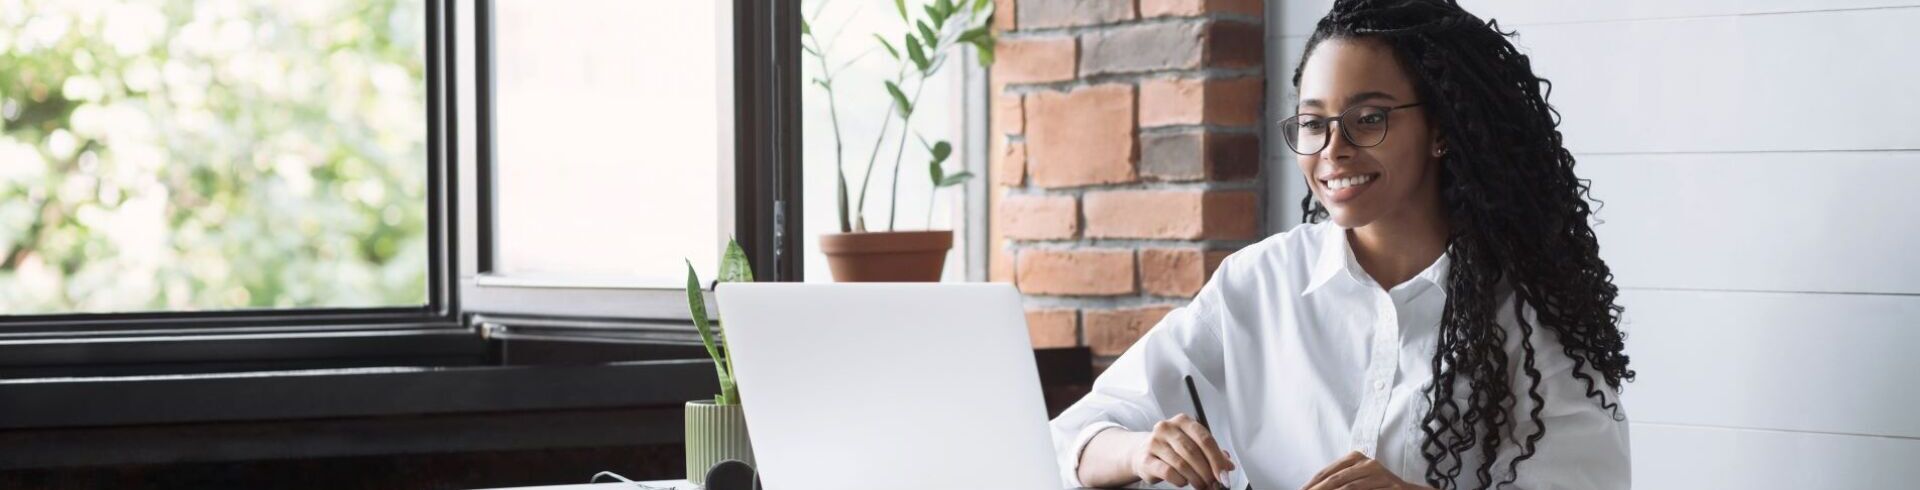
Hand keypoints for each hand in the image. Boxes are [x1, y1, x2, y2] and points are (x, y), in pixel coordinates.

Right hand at [1127, 413, 1235, 488]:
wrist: (1142, 452)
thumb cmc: (1172, 448)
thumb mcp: (1193, 446)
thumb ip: (1212, 453)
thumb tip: (1228, 466)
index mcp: (1183, 421)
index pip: (1205, 439)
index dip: (1217, 459)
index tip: (1224, 475)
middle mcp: (1167, 428)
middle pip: (1193, 451)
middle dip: (1207, 471)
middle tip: (1214, 483)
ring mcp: (1154, 442)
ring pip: (1181, 463)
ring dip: (1195, 478)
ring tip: (1201, 485)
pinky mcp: (1146, 458)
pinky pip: (1168, 471)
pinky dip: (1180, 480)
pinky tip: (1184, 481)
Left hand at [1301, 451, 1430, 489]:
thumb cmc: (1376, 486)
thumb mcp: (1357, 479)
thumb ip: (1339, 481)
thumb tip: (1311, 488)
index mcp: (1356, 458)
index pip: (1328, 471)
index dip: (1312, 483)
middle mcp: (1369, 463)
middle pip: (1336, 479)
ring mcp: (1381, 475)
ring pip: (1350, 488)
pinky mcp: (1391, 488)